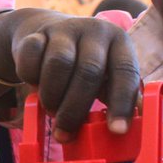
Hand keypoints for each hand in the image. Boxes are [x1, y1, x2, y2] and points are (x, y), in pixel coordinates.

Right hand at [0, 9, 141, 140]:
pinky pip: (31, 58)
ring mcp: (64, 29)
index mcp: (119, 43)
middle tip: (65, 132)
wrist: (47, 31)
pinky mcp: (36, 33)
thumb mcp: (107, 73)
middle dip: (75, 108)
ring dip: (52, 95)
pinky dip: (30, 78)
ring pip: (59, 64)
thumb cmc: (84, 62)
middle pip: (88, 71)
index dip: (122, 103)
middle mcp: (95, 30)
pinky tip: (35, 86)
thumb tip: (132, 128)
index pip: (126, 72)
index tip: (117, 131)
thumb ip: (119, 95)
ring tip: (51, 110)